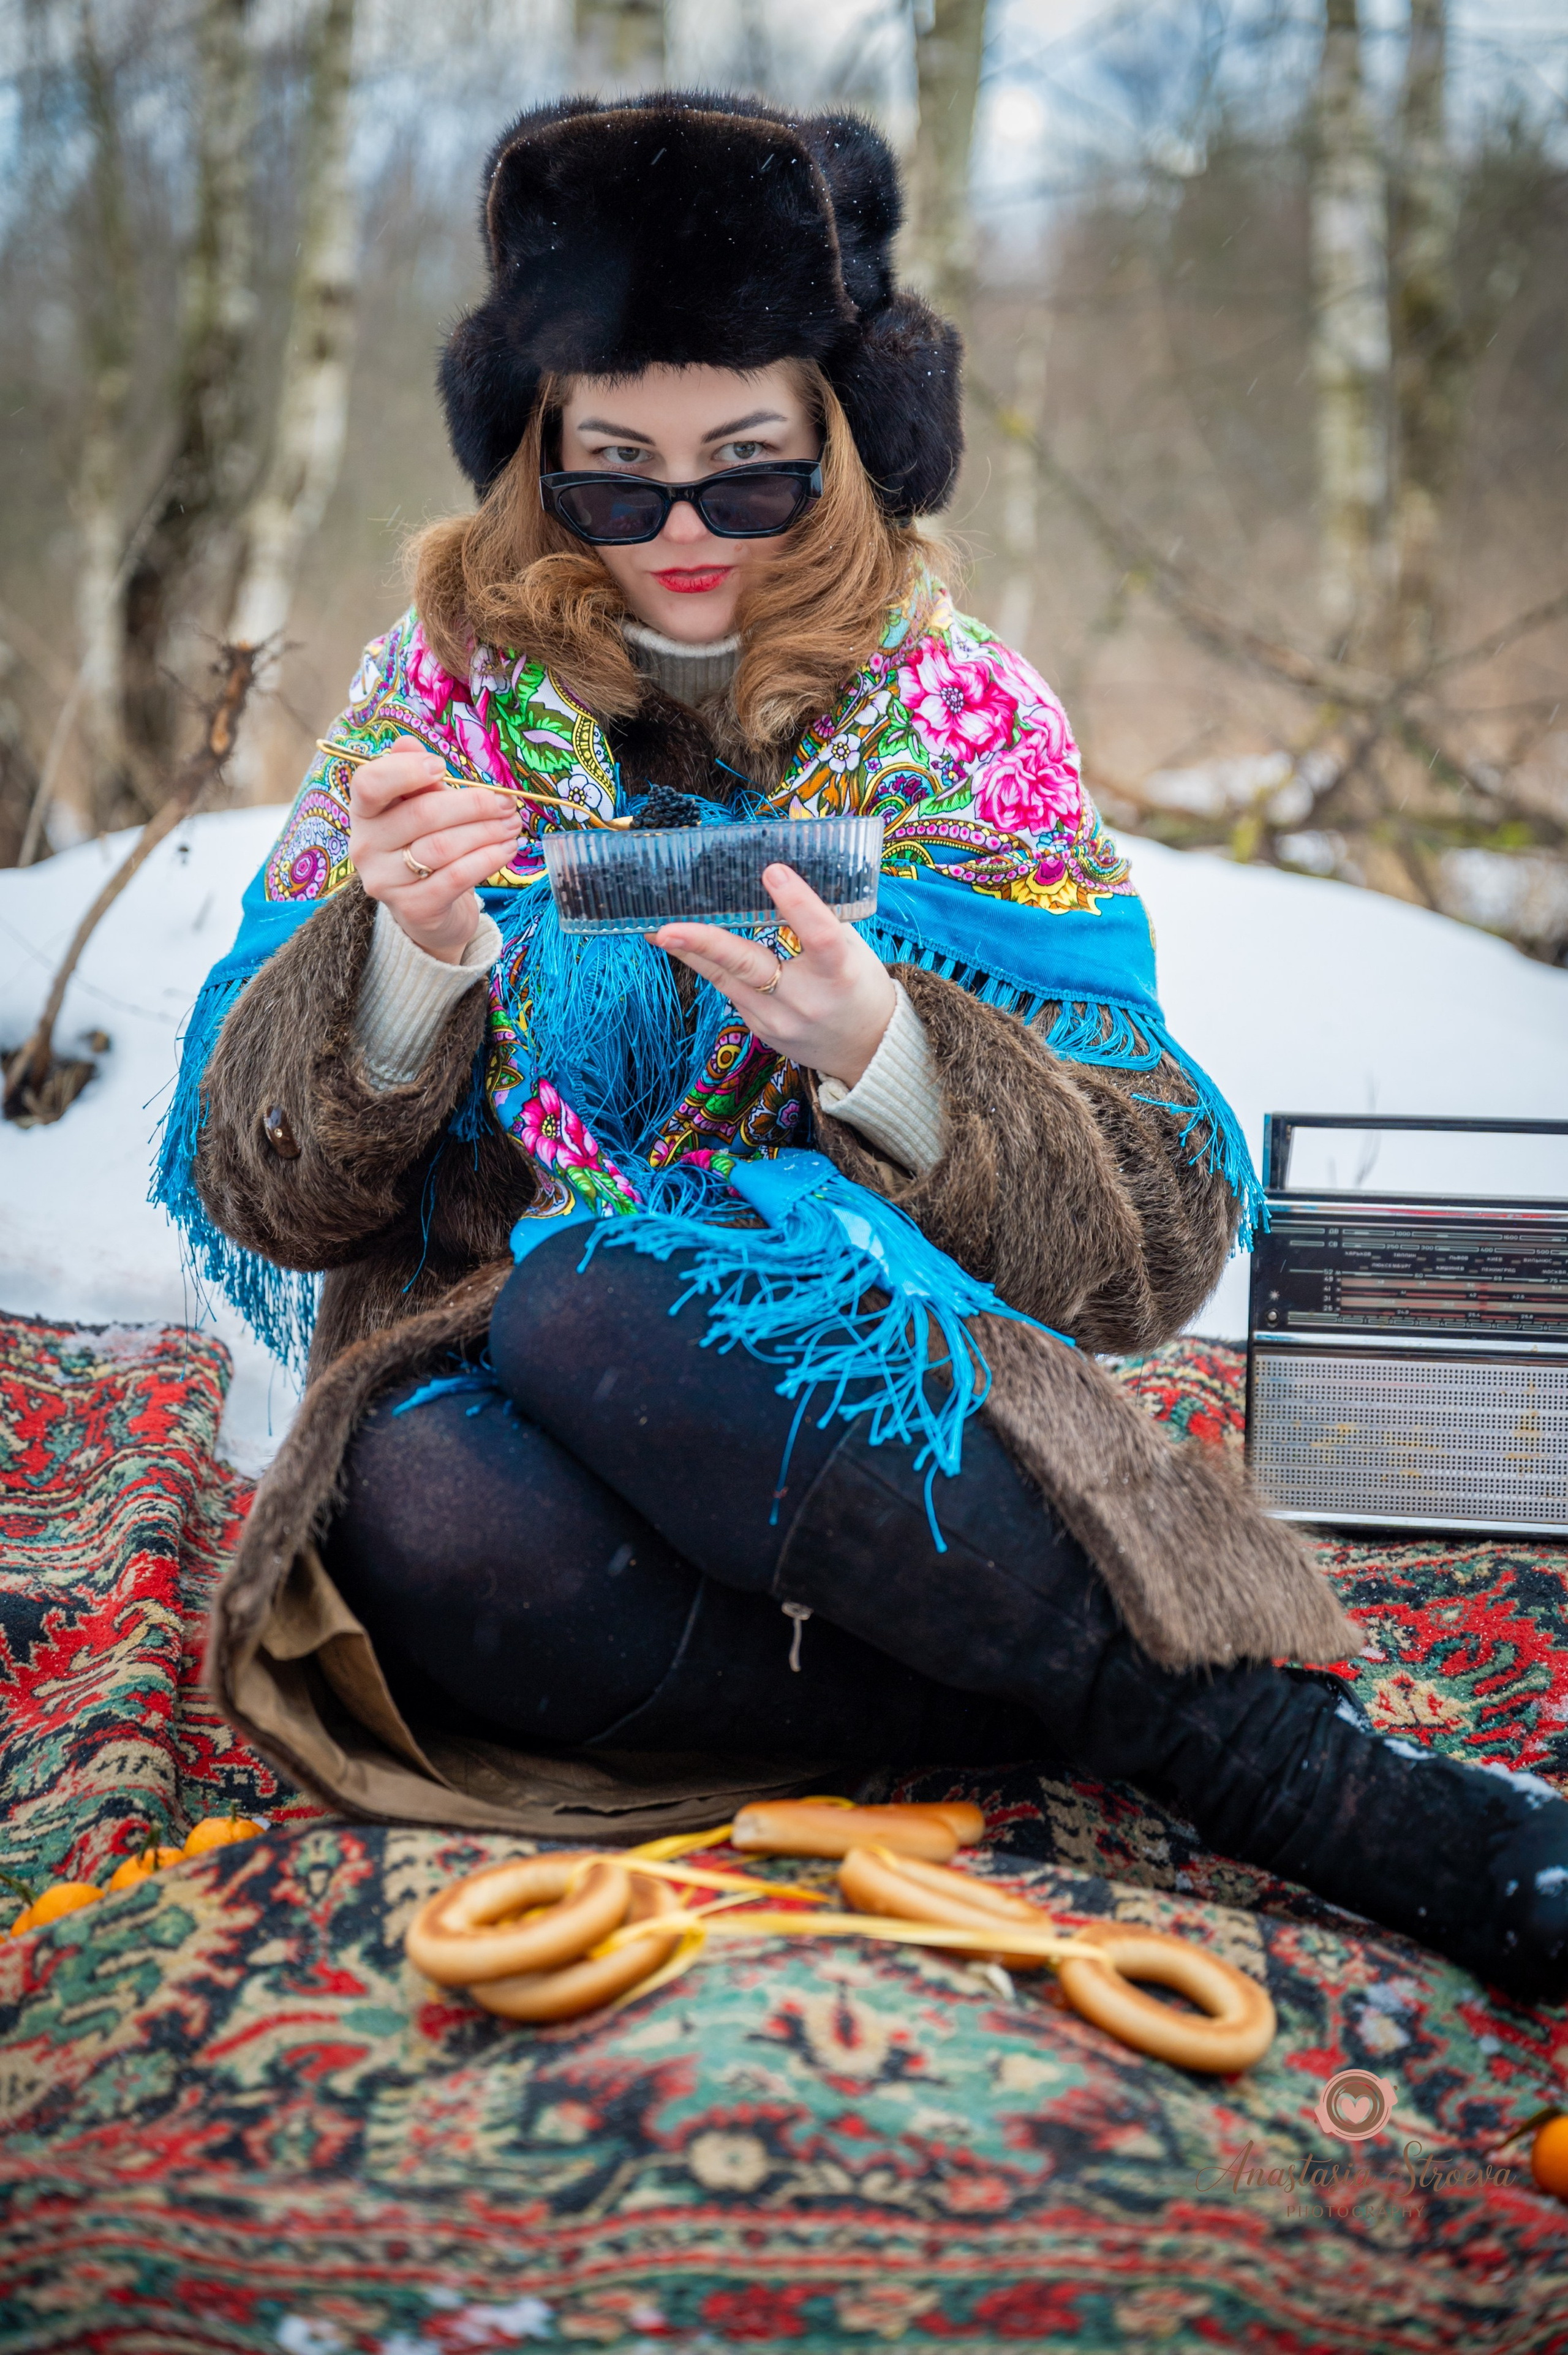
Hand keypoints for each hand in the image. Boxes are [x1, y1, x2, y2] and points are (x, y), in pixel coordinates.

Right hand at [348, 734, 522, 963]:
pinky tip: (507, 849)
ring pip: (443, 847)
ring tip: (512, 824)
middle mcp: (366, 846)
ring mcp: (386, 881)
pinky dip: (488, 859)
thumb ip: (416, 778)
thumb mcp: (420, 808)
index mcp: (364, 812)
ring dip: (487, 832)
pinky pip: (456, 877)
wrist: (427, 909)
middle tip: (507, 803)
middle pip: (421, 814)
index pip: (368, 783)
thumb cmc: (424, 845)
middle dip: (473, 805)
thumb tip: (406, 743)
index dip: (405, 771)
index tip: (441, 766)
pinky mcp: (414, 908)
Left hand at [654, 863, 896, 1086]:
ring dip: (691, 952)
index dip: (798, 904)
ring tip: (659, 930)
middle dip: (705, 944)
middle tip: (667, 928)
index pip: (821, 935)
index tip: (773, 872)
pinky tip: (686, 948)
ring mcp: (778, 1020)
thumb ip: (820, 918)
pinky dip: (711, 966)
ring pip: (725, 979)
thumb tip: (778, 872)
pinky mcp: (759, 1029)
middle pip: (751, 967)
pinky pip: (729, 990)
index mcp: (840, 973)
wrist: (864, 1051)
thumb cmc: (857, 986)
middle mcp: (806, 1000)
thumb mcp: (853, 950)